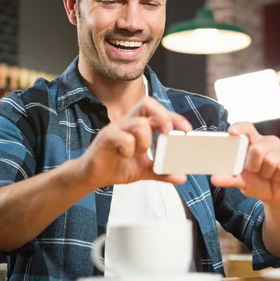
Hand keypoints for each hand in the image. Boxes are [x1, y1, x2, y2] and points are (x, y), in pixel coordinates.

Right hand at [75, 97, 192, 188]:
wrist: (92, 176)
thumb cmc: (116, 166)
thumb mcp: (144, 170)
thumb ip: (162, 172)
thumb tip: (181, 177)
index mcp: (139, 126)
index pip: (159, 113)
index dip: (175, 117)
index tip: (187, 130)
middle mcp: (128, 122)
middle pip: (147, 103)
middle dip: (162, 115)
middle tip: (168, 132)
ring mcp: (117, 128)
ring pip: (138, 122)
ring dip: (145, 139)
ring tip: (140, 152)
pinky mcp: (106, 137)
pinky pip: (122, 136)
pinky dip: (128, 148)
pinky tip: (124, 156)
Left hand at [210, 122, 279, 206]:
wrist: (277, 197)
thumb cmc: (258, 184)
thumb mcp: (242, 182)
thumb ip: (229, 178)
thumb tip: (214, 178)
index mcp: (254, 142)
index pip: (247, 128)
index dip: (240, 128)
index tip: (232, 133)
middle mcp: (269, 141)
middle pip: (257, 148)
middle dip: (254, 166)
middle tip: (256, 171)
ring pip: (271, 160)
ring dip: (267, 174)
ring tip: (269, 175)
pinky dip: (278, 178)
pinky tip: (279, 178)